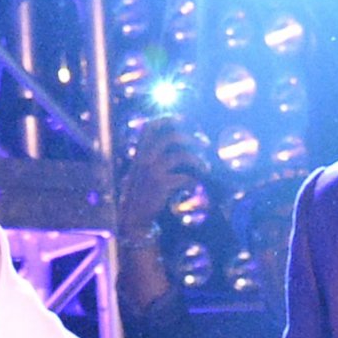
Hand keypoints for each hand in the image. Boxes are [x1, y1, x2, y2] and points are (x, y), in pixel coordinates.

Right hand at [116, 119, 203, 313]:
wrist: (132, 218)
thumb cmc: (140, 196)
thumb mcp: (140, 172)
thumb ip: (152, 157)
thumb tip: (173, 146)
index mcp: (140, 153)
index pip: (151, 126)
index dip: (169, 119)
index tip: (185, 120)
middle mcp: (145, 159)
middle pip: (171, 135)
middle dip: (190, 136)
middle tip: (203, 143)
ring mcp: (153, 172)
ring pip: (181, 154)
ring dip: (198, 158)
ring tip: (205, 166)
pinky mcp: (162, 186)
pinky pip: (185, 176)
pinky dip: (193, 178)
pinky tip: (196, 184)